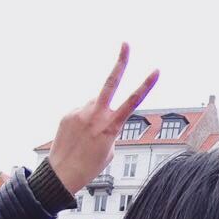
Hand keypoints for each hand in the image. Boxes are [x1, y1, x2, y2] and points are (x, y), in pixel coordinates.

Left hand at [47, 43, 159, 193]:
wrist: (62, 174)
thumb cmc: (90, 166)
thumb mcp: (109, 149)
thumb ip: (109, 125)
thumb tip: (100, 109)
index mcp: (111, 126)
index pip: (132, 101)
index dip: (146, 85)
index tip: (156, 70)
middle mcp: (95, 115)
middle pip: (110, 83)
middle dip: (120, 63)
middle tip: (126, 43)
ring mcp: (79, 112)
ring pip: (94, 103)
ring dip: (96, 112)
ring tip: (88, 134)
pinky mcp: (68, 114)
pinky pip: (81, 111)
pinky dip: (83, 120)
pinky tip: (78, 136)